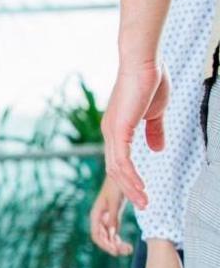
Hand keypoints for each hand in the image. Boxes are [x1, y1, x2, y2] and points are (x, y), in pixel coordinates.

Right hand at [88, 177, 131, 256]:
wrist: (121, 173)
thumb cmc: (117, 186)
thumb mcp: (115, 202)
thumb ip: (113, 218)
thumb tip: (111, 235)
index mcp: (96, 215)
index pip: (97, 235)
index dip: (105, 245)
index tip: (117, 251)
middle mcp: (99, 218)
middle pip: (102, 238)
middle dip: (112, 246)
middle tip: (126, 251)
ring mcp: (105, 218)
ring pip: (108, 236)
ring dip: (116, 244)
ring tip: (128, 249)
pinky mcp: (112, 216)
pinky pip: (112, 232)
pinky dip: (118, 238)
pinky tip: (126, 243)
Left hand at [102, 61, 169, 210]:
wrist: (144, 62)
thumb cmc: (150, 81)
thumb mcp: (155, 113)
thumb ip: (154, 132)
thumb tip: (157, 149)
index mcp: (117, 130)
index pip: (120, 161)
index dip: (129, 178)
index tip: (141, 191)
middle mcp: (110, 134)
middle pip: (116, 170)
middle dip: (129, 189)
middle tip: (143, 204)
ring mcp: (112, 132)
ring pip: (118, 169)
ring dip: (131, 187)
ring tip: (144, 202)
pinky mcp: (118, 129)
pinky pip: (122, 160)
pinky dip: (130, 175)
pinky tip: (140, 187)